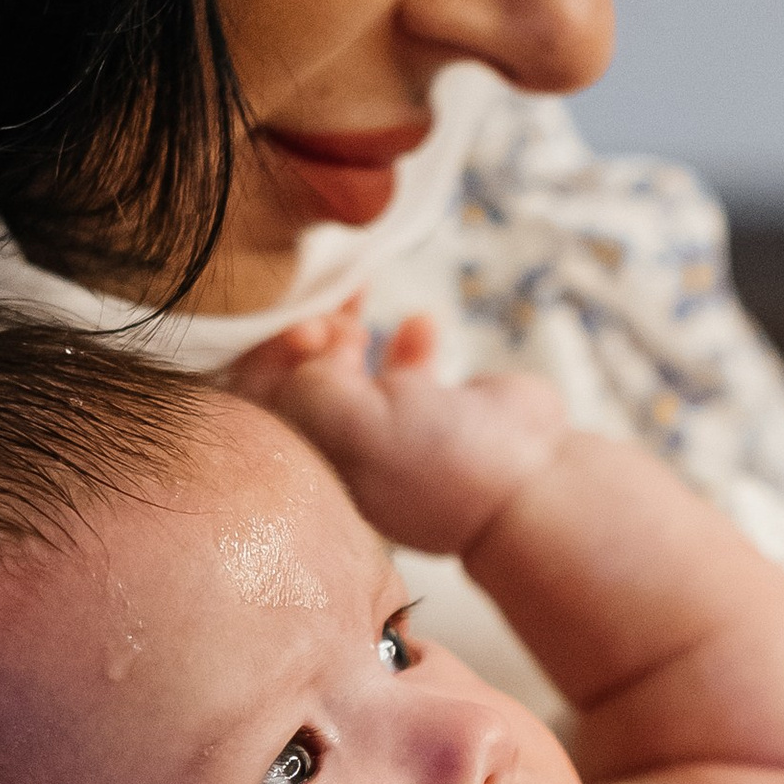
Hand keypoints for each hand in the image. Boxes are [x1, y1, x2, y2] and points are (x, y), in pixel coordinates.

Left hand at [227, 300, 567, 556]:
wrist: (527, 483)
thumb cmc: (432, 463)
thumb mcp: (347, 421)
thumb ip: (307, 382)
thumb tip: (314, 349)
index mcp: (311, 457)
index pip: (256, 398)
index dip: (266, 351)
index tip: (302, 326)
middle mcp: (341, 445)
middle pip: (295, 373)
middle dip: (306, 327)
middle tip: (333, 313)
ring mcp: (388, 426)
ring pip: (347, 361)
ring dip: (348, 321)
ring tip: (361, 300)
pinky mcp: (433, 407)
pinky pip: (405, 362)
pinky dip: (409, 336)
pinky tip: (423, 325)